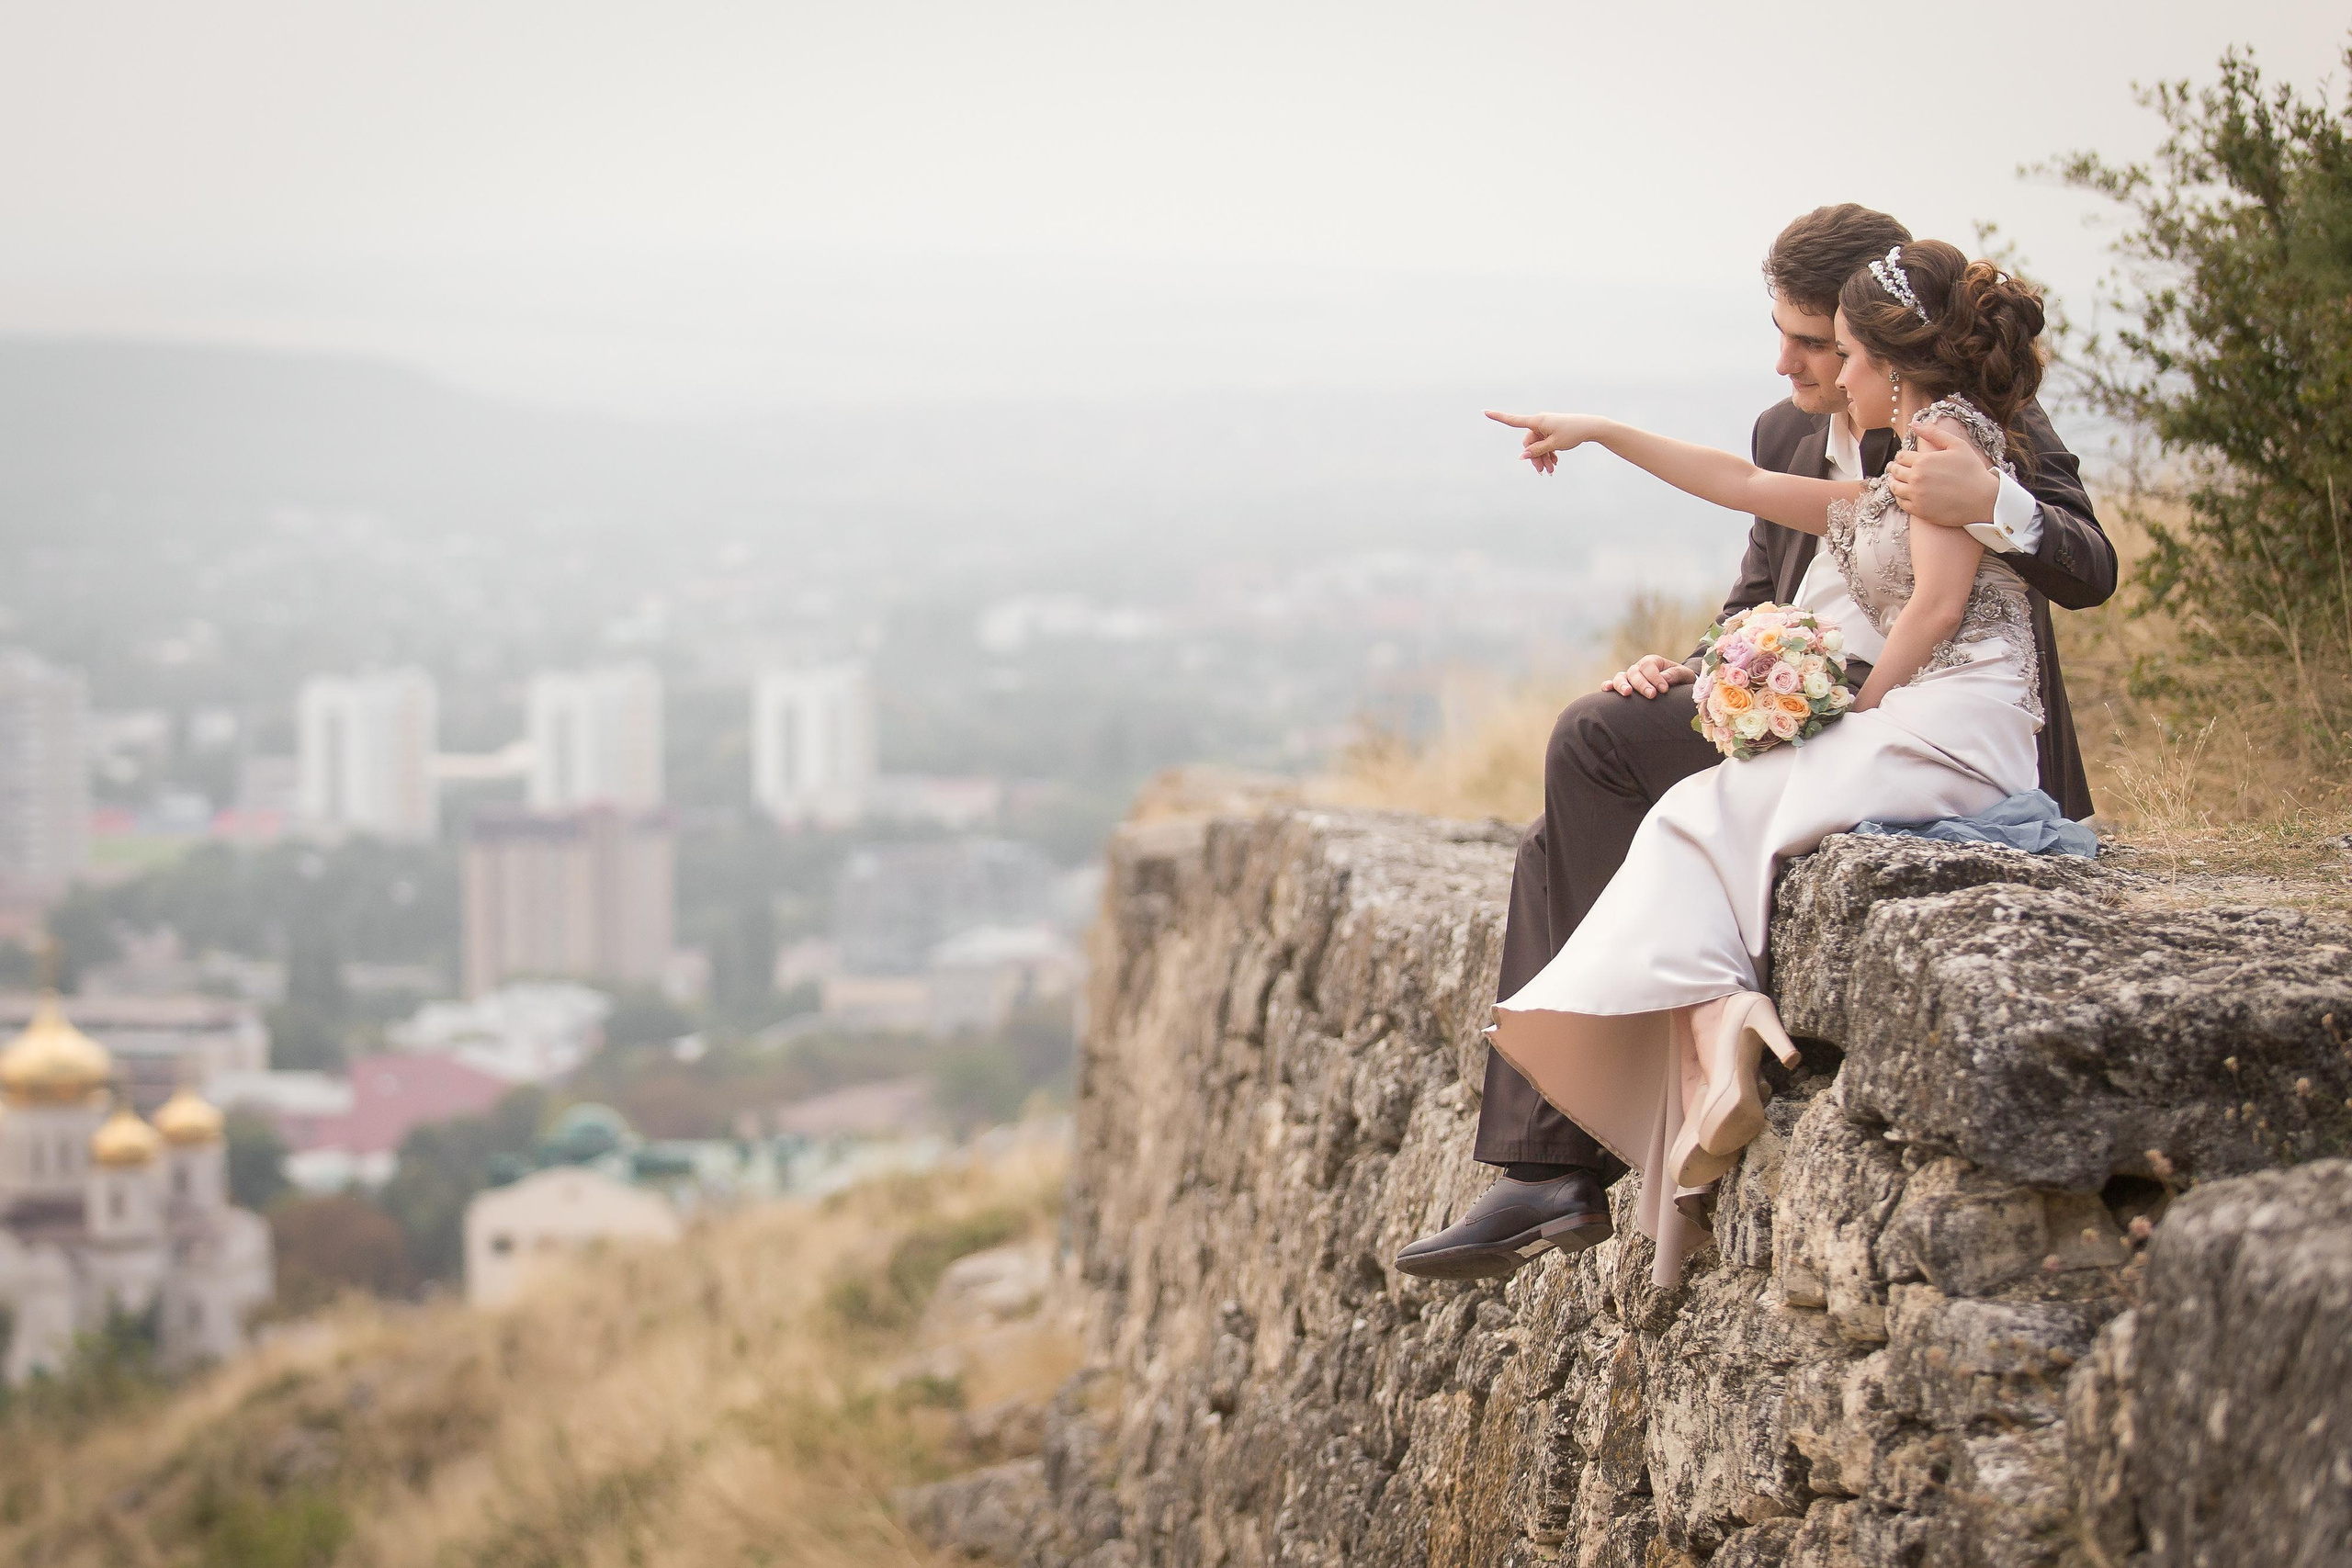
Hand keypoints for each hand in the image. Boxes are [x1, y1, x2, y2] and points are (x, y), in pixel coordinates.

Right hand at [1484, 409, 1608, 474]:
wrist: (1590, 427)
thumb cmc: (1572, 433)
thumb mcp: (1554, 445)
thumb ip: (1537, 451)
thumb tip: (1522, 456)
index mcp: (1537, 421)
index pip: (1514, 420)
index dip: (1498, 417)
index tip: (1485, 411)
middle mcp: (1539, 422)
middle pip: (1529, 442)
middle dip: (1535, 457)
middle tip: (1544, 472)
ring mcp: (1546, 426)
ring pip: (1538, 445)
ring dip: (1543, 458)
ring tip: (1552, 470)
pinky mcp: (1552, 430)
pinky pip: (1544, 443)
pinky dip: (1548, 453)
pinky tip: (1555, 462)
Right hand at [1601, 655, 1694, 699]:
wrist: (1676, 689)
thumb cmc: (1681, 681)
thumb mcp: (1684, 675)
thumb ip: (1676, 674)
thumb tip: (1664, 679)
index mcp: (1653, 661)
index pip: (1649, 666)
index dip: (1655, 677)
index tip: (1664, 690)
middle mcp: (1639, 668)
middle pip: (1634, 672)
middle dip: (1642, 684)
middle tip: (1651, 695)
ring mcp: (1629, 678)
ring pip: (1621, 677)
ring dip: (1622, 685)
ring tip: (1627, 693)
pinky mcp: (1624, 687)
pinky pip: (1612, 685)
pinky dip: (1608, 686)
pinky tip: (1607, 689)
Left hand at [1889, 419, 1999, 527]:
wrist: (1982, 499)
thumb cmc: (1972, 470)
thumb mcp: (1957, 445)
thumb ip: (1934, 433)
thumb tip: (1914, 423)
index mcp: (1923, 461)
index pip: (1901, 457)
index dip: (1901, 456)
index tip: (1903, 458)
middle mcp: (1916, 478)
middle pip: (1895, 471)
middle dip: (1894, 468)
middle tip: (1895, 468)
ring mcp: (1916, 495)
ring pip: (1894, 487)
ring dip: (1893, 482)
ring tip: (1896, 480)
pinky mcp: (1918, 510)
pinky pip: (1901, 502)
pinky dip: (1899, 497)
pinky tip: (1904, 494)